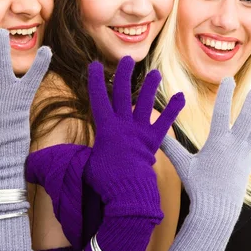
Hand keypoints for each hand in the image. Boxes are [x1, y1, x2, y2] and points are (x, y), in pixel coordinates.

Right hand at [84, 56, 184, 218]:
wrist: (127, 190)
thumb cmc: (104, 180)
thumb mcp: (86, 164)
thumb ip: (83, 154)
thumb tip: (69, 155)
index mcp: (105, 127)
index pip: (98, 98)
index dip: (95, 80)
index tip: (94, 65)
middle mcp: (123, 124)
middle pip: (122, 93)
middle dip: (124, 74)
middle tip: (127, 59)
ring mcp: (140, 131)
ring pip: (145, 103)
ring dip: (150, 87)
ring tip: (156, 73)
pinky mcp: (154, 141)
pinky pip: (165, 122)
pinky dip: (173, 109)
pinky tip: (181, 96)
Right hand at [161, 77, 250, 204]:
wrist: (218, 210)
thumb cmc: (198, 187)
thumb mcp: (182, 166)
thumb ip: (169, 148)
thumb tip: (153, 135)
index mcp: (217, 143)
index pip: (222, 112)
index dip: (225, 94)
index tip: (228, 79)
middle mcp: (235, 146)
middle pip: (248, 115)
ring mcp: (245, 153)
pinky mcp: (249, 162)